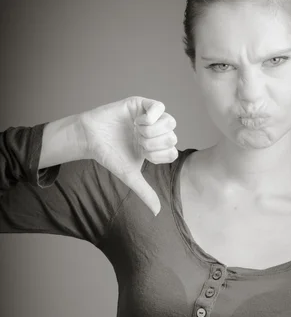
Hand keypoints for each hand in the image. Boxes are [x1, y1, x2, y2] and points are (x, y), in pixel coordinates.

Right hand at [77, 96, 177, 215]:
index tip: (143, 155)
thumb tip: (157, 212)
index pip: (173, 151)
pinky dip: (151, 117)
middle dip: (154, 144)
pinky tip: (138, 122)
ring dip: (153, 131)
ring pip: (170, 121)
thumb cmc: (110, 156)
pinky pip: (159, 106)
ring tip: (137, 132)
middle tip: (138, 143)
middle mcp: (156, 132)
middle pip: (173, 137)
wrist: (90, 140)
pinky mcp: (140, 104)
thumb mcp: (130, 176)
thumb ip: (145, 192)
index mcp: (156, 147)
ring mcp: (149, 117)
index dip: (159, 155)